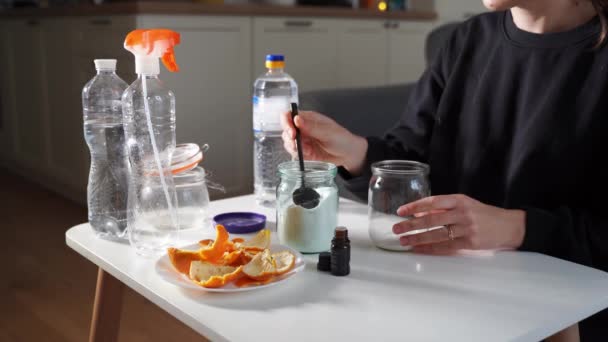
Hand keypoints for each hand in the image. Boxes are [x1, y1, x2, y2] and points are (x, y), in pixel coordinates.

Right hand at [280, 110, 367, 174]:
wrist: (348, 154)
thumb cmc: (341, 139)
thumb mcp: (328, 132)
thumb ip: (311, 127)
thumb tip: (297, 119)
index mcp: (308, 118)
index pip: (289, 115)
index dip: (286, 123)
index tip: (292, 132)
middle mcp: (302, 128)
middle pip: (285, 130)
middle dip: (289, 138)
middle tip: (297, 145)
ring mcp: (302, 140)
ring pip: (288, 142)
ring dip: (294, 147)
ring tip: (307, 150)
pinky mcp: (303, 151)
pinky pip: (294, 152)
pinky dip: (298, 154)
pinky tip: (309, 154)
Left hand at [392, 194, 525, 254]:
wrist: (509, 226)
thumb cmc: (484, 214)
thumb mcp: (465, 204)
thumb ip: (444, 208)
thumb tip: (420, 213)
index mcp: (459, 200)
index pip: (432, 201)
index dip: (415, 206)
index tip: (401, 211)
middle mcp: (462, 213)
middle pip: (431, 219)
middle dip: (411, 224)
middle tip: (396, 228)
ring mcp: (467, 228)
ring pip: (436, 234)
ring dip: (417, 238)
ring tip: (404, 241)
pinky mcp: (470, 243)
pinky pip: (446, 246)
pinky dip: (430, 248)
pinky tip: (419, 249)